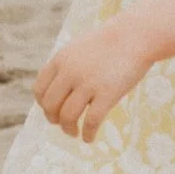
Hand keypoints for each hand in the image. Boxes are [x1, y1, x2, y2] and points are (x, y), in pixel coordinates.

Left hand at [35, 18, 157, 140]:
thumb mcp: (79, 48)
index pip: (39, 90)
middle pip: (50, 106)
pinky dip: (88, 134)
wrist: (135, 35)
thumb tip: (58, 91)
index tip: (52, 111)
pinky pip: (91, 121)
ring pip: (68, 117)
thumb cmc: (110, 42)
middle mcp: (70, 72)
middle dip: (54, 120)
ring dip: (69, 130)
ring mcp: (88, 83)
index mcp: (60, 60)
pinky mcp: (107, 93)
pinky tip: (89, 138)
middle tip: (64, 125)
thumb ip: (66, 66)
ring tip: (75, 133)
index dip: (43, 105)